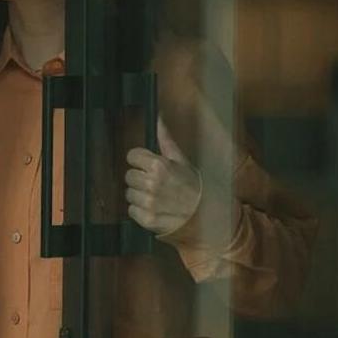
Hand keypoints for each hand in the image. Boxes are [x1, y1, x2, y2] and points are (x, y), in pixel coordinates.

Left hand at [124, 118, 201, 234]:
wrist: (207, 217)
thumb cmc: (195, 188)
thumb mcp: (182, 162)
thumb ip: (166, 141)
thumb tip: (159, 119)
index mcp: (159, 165)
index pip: (132, 156)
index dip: (140, 161)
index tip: (148, 167)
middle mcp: (152, 183)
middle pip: (129, 175)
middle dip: (140, 179)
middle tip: (156, 185)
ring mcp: (149, 202)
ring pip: (129, 194)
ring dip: (140, 196)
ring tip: (158, 198)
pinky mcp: (147, 219)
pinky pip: (132, 210)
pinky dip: (141, 211)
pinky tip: (156, 209)